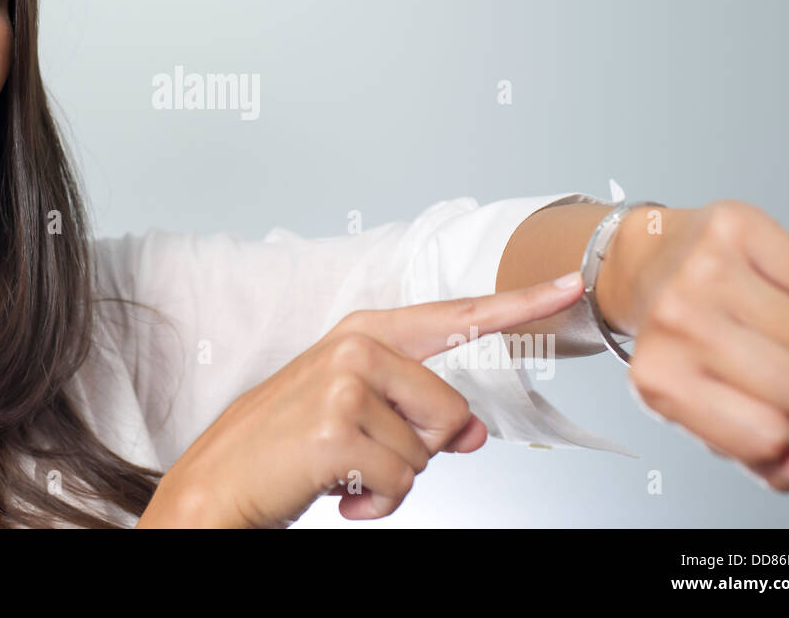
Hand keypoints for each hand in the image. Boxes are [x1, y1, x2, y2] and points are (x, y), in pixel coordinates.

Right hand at [136, 273, 588, 526]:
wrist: (219, 482)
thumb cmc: (285, 446)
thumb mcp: (358, 418)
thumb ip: (419, 413)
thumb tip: (473, 436)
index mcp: (365, 332)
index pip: (458, 316)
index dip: (521, 303)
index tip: (569, 284)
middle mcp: (358, 346)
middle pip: (452, 413)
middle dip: (419, 452)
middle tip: (361, 452)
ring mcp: (345, 383)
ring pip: (428, 454)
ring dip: (392, 481)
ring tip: (340, 469)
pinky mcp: (337, 427)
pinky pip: (401, 483)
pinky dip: (374, 503)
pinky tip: (335, 488)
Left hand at [597, 200, 788, 496]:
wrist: (640, 263)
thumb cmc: (681, 346)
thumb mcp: (707, 413)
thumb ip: (772, 462)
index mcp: (657, 381)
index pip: (768, 436)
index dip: (773, 423)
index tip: (740, 398)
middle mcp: (674, 323)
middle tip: (746, 352)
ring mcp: (701, 271)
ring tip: (749, 317)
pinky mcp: (731, 226)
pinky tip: (758, 280)